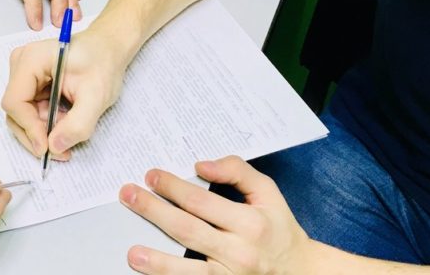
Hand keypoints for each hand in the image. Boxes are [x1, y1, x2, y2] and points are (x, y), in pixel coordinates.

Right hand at [1, 27, 126, 159]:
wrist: (107, 50)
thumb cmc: (103, 63)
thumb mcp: (97, 96)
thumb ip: (78, 124)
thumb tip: (54, 147)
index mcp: (32, 59)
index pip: (15, 102)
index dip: (29, 128)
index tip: (48, 148)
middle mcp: (21, 64)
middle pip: (15, 111)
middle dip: (37, 134)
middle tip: (62, 151)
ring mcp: (23, 74)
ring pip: (22, 115)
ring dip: (43, 131)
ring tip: (70, 131)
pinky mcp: (30, 83)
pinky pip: (30, 112)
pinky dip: (46, 124)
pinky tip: (66, 121)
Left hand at [119, 157, 313, 274]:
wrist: (301, 271)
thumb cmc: (277, 227)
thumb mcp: (267, 192)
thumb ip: (237, 171)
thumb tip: (201, 166)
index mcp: (250, 223)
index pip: (201, 202)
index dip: (172, 187)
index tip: (150, 176)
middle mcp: (240, 252)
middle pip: (187, 231)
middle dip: (153, 212)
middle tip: (128, 196)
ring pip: (189, 271)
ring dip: (158, 262)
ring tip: (133, 253)